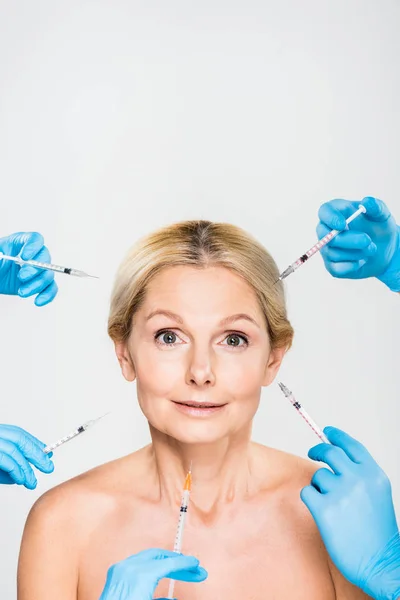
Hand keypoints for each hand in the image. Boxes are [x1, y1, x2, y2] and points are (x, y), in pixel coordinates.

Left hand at [0, 232, 57, 304]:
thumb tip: (2, 257)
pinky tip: (38, 301)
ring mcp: (38, 270)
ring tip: (21, 292)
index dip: (33, 247)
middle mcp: (33, 255)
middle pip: (44, 257)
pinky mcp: (40, 284)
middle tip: (21, 277)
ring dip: (36, 285)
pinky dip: (47, 295)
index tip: (24, 257)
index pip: (35, 239)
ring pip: (48, 275)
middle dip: (34, 269)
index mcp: (21, 242)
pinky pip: (50, 288)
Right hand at [0, 424, 53, 488]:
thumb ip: (12, 460)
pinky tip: (21, 480)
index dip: (35, 444)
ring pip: (14, 451)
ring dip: (26, 468)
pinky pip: (6, 462)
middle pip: (19, 439)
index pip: (19, 434)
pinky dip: (16, 472)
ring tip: (32, 482)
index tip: (48, 452)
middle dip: (37, 454)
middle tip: (49, 467)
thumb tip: (30, 468)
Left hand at [99, 548, 207, 599]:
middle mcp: (129, 568)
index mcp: (140, 575)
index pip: (169, 563)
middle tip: (194, 570)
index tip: (196, 564)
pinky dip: (150, 570)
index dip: (185, 563)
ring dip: (165, 565)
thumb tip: (173, 599)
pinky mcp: (114, 575)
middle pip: (159, 556)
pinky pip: (136, 566)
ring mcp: (119, 570)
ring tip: (181, 574)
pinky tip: (162, 584)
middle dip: (177, 562)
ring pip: (147, 558)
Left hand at [301, 426, 399, 599]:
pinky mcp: (324, 508)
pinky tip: (324, 513)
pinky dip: (311, 500)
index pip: (351, 445)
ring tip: (333, 505)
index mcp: (373, 474)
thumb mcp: (378, 493)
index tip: (327, 431)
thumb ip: (361, 474)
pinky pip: (307, 492)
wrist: (381, 563)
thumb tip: (338, 456)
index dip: (337, 435)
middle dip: (318, 450)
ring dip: (320, 486)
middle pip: (329, 452)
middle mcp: (357, 479)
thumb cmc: (379, 532)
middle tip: (313, 452)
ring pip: (317, 476)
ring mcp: (340, 492)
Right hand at [317, 197, 399, 290]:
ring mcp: (327, 250)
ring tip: (372, 248)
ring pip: (335, 253)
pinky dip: (355, 265)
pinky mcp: (332, 266)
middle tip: (367, 240)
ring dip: (358, 252)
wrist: (385, 250)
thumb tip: (366, 202)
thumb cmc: (379, 228)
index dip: (330, 218)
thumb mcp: (382, 215)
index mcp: (336, 213)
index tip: (343, 224)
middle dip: (348, 240)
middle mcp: (327, 231)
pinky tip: (362, 260)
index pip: (324, 212)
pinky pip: (339, 268)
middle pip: (326, 236)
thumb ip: (376, 206)